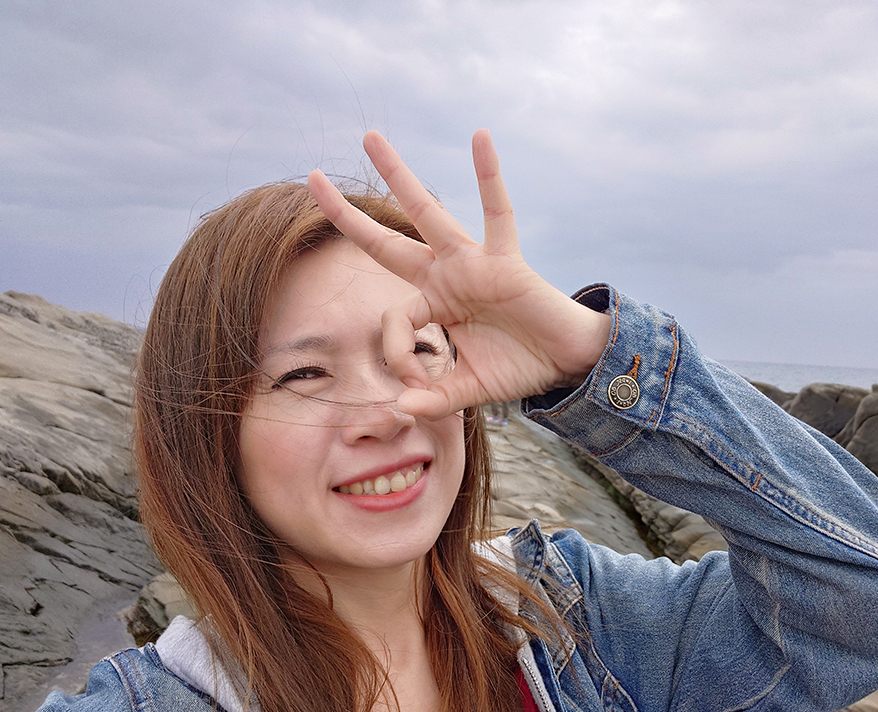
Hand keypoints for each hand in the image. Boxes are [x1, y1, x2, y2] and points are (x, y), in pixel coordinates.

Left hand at [307, 130, 610, 417]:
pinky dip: (490, 176)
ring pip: (426, 214)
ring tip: (369, 138)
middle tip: (311, 177)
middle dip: (347, 214)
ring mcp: (472, 263)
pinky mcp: (504, 261)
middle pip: (385, 241)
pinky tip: (480, 137)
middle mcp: (446, 275)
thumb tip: (402, 408)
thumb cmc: (519, 367)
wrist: (566, 362)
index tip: (415, 386)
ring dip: (396, 175)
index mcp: (434, 303)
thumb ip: (435, 398)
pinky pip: (498, 212)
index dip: (397, 355)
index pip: (394, 320)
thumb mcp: (468, 388)